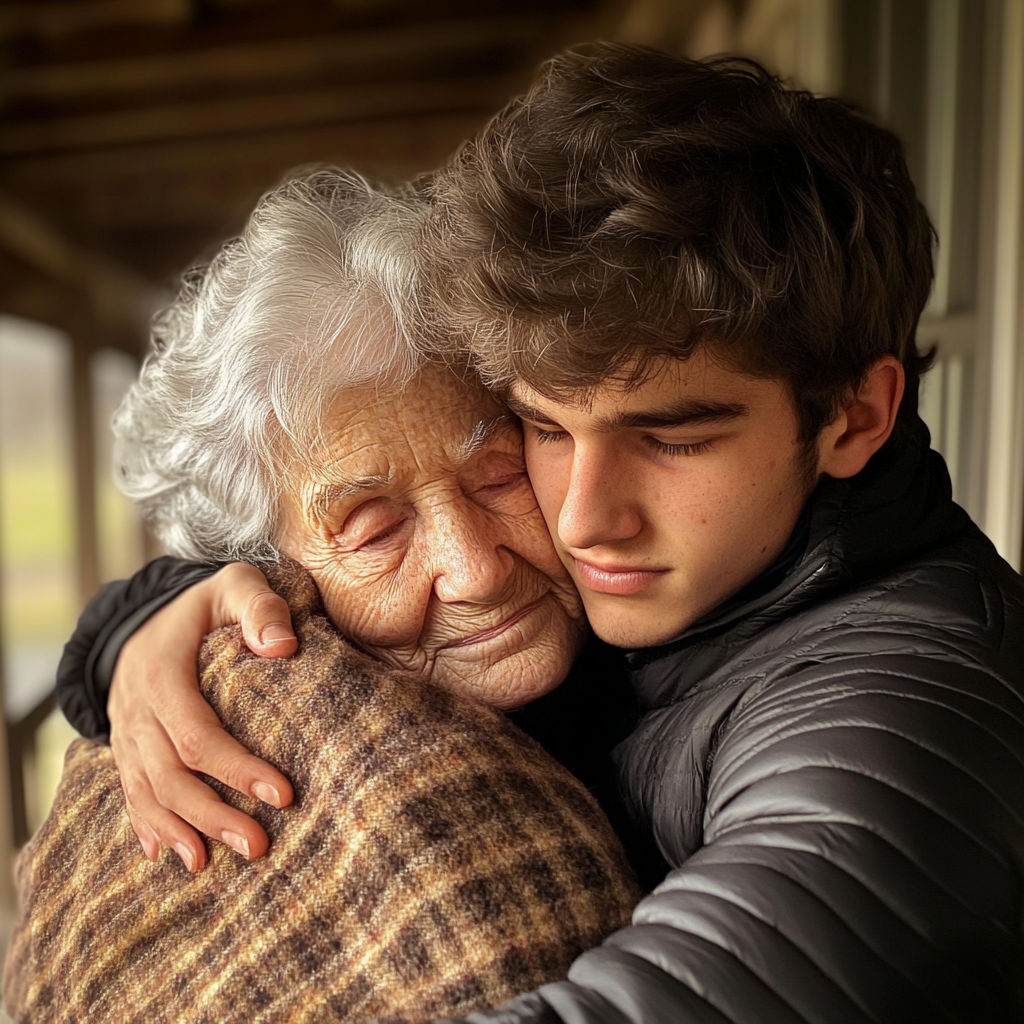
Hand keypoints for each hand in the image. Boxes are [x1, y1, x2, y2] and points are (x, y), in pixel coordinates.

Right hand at [109, 562, 297, 870]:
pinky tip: (167, 855)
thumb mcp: (236, 584)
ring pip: (146, 790)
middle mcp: (136, 707)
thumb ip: (260, 607)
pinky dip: (147, 825)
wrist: (147, 610)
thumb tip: (282, 647)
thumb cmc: (207, 602)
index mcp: (162, 672)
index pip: (196, 732)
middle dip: (211, 813)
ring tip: (209, 866)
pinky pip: (129, 790)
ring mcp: (125, 730)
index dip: (236, 767)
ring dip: (177, 829)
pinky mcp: (126, 746)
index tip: (282, 794)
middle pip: (168, 772)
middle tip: (257, 846)